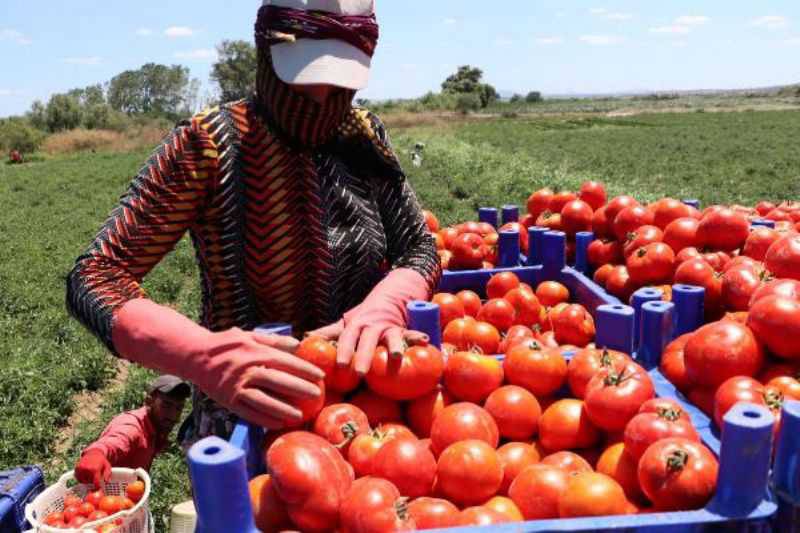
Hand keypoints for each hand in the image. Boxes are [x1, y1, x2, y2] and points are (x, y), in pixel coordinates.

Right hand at [75, 449, 110, 487]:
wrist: (93, 453)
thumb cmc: (101, 460)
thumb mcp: (107, 466)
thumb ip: (108, 474)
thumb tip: (107, 482)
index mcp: (95, 469)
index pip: (95, 482)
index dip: (97, 486)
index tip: (98, 488)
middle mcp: (87, 469)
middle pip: (89, 482)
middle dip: (92, 481)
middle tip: (95, 478)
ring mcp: (80, 469)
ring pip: (82, 481)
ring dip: (86, 480)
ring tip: (90, 475)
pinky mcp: (76, 469)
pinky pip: (78, 478)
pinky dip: (81, 478)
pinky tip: (85, 475)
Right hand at [198, 330, 324, 428]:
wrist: (195, 356)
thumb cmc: (227, 344)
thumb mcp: (250, 336)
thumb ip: (274, 340)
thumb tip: (298, 344)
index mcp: (254, 352)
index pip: (285, 361)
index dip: (304, 369)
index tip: (320, 375)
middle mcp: (246, 370)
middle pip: (277, 381)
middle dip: (299, 388)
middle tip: (318, 395)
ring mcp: (236, 387)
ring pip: (263, 400)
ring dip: (283, 409)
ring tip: (300, 415)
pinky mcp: (228, 401)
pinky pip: (248, 412)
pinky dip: (264, 419)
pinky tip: (279, 423)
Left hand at [309, 320, 428, 374]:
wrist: (391, 294)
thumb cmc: (365, 315)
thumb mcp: (347, 322)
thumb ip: (329, 332)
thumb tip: (305, 338)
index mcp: (356, 325)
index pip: (346, 338)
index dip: (342, 350)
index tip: (337, 365)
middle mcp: (371, 325)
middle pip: (366, 341)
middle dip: (363, 355)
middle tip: (359, 373)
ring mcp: (388, 327)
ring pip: (391, 337)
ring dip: (394, 346)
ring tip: (397, 357)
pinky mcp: (403, 328)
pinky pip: (411, 333)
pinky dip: (418, 336)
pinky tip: (425, 341)